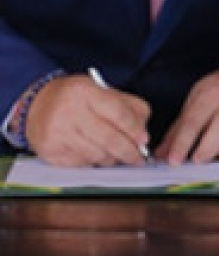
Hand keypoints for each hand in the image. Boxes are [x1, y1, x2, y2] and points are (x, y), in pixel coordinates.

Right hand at [23, 75, 151, 166]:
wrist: (38, 104)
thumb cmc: (77, 98)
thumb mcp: (104, 91)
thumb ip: (129, 107)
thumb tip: (143, 135)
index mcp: (86, 92)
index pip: (118, 113)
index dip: (134, 129)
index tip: (144, 140)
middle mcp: (69, 112)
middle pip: (108, 138)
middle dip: (128, 151)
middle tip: (137, 158)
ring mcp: (58, 133)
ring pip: (96, 155)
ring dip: (112, 159)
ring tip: (118, 156)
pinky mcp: (49, 151)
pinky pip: (81, 164)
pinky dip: (94, 163)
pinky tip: (96, 156)